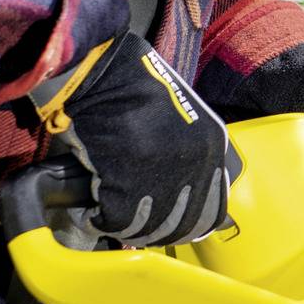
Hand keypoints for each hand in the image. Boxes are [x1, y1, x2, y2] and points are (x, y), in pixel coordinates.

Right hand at [47, 33, 238, 246]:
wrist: (103, 72)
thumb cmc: (136, 91)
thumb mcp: (184, 120)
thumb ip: (193, 157)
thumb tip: (185, 199)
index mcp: (213, 149)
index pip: (211, 212)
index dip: (185, 227)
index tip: (165, 229)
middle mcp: (195, 163)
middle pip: (179, 224)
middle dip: (153, 232)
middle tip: (130, 226)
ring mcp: (162, 172)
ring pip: (147, 227)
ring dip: (124, 228)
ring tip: (106, 217)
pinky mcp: (126, 177)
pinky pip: (115, 219)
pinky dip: (98, 221)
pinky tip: (90, 213)